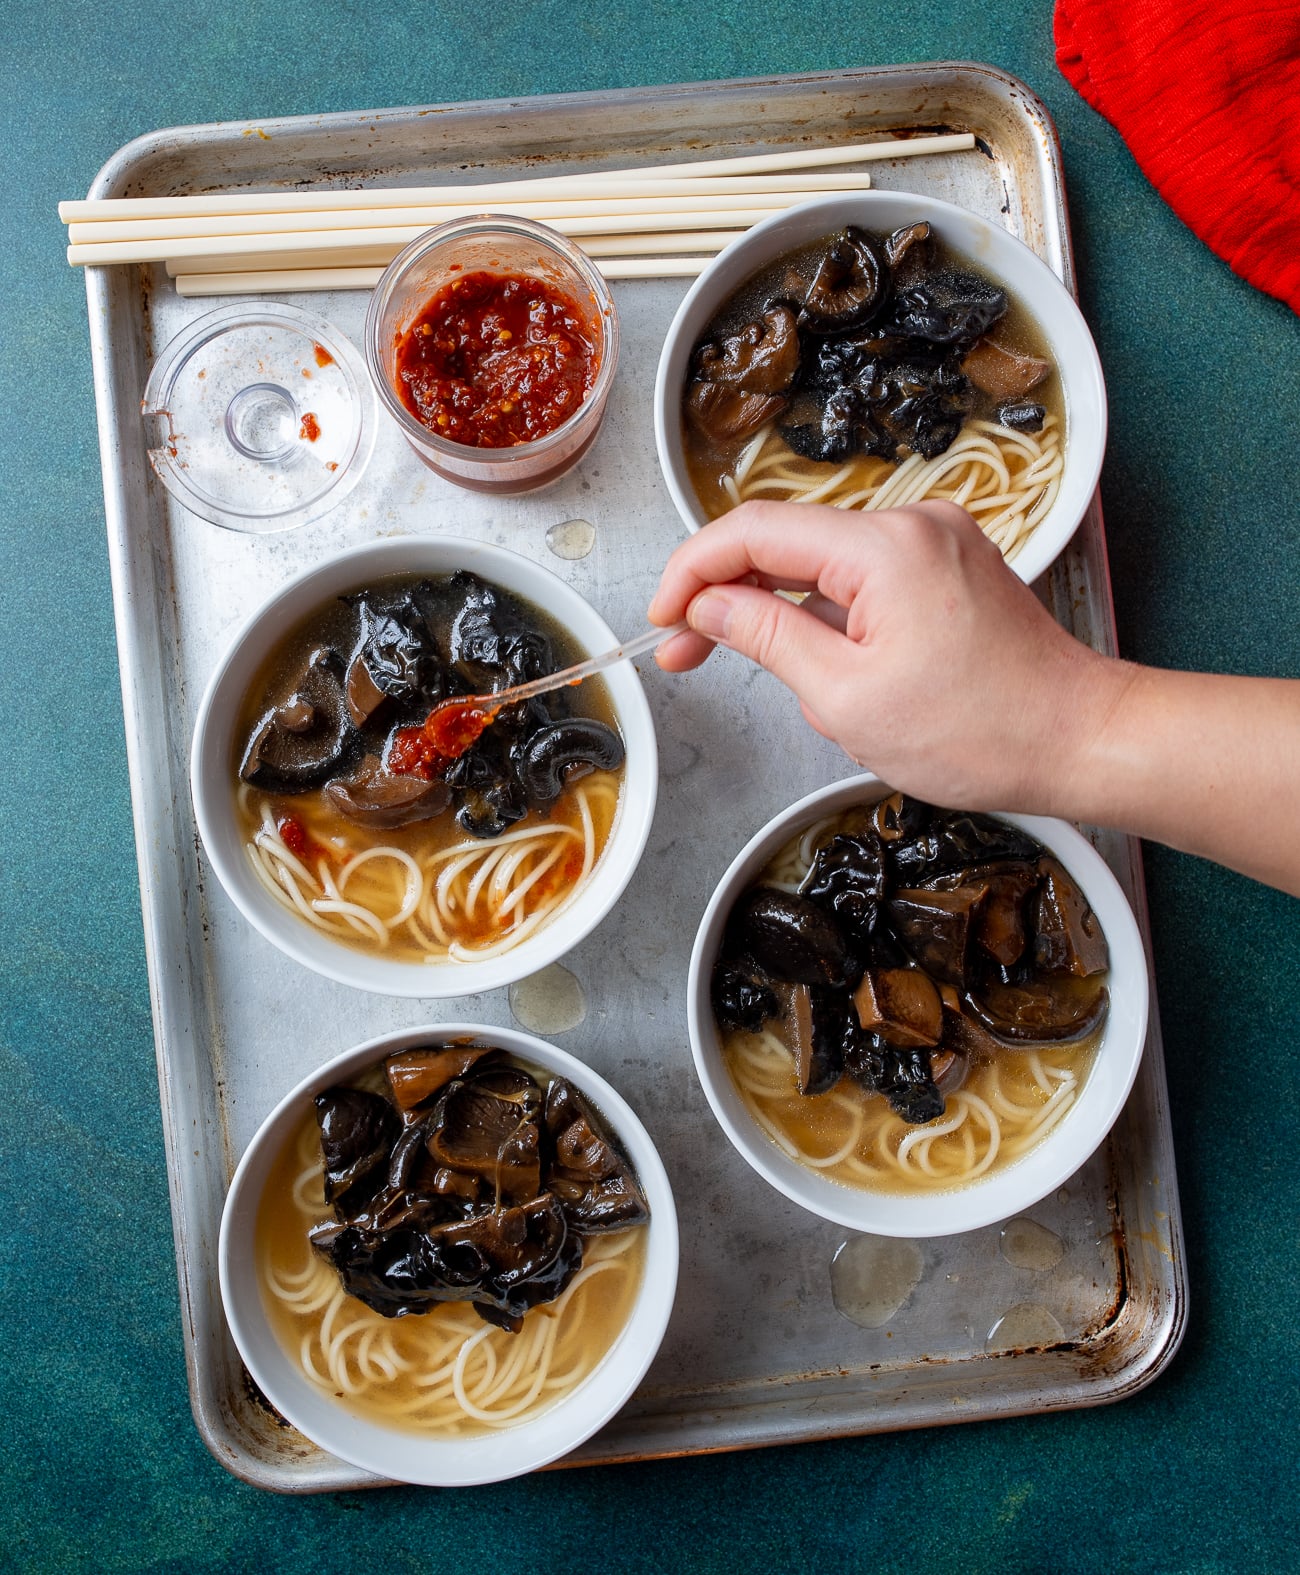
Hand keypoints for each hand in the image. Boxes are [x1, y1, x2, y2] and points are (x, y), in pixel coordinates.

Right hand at [648, 499, 1129, 814]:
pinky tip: (849, 680)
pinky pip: (865, 582)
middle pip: (786, 542)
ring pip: (823, 568)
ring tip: (816, 698)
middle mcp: (912, 524)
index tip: (663, 616)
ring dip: (789, 621)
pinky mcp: (949, 567)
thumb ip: (765, 636)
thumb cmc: (982, 731)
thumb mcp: (846, 696)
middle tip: (687, 654)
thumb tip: (708, 603)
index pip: (754, 529)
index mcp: (884, 547)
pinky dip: (835, 623)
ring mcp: (936, 542)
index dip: (692, 569)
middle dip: (731, 598)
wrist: (1078, 740)